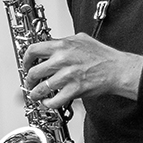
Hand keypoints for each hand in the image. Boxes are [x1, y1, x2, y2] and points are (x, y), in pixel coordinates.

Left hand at [21, 33, 142, 108]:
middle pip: (34, 72)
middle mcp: (62, 60)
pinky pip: (54, 100)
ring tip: (35, 95)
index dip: (25, 60)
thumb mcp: (81, 39)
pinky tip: (48, 102)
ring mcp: (67, 75)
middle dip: (28, 80)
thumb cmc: (102, 55)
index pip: (33, 50)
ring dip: (35, 94)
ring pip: (41, 88)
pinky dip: (48, 103)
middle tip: (29, 83)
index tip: (26, 65)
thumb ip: (64, 41)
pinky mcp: (74, 90)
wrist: (117, 69)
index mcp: (62, 46)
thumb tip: (51, 43)